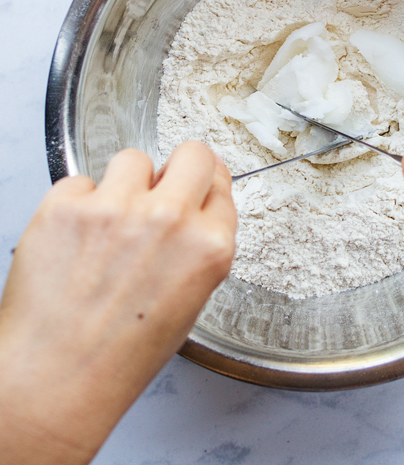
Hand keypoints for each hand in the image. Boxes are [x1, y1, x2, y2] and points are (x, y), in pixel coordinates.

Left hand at [0, 142, 236, 464]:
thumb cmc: (122, 353)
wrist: (59, 375)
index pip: (220, 183)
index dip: (204, 186)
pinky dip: (77, 203)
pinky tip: (76, 237)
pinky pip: (79, 181)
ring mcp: (117, 208)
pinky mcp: (66, 206)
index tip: (194, 186)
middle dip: (177, 168)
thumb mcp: (191, 301)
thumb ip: (199, 248)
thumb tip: (193, 211)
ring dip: (125, 182)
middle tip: (160, 188)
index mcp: (210, 247)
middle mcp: (169, 220)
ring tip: (110, 219)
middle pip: (191, 153)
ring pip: (133, 159)